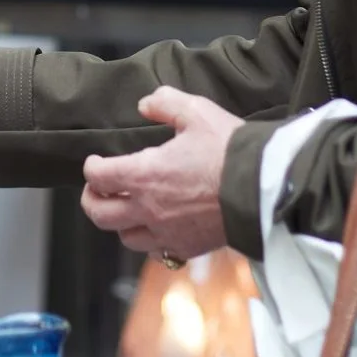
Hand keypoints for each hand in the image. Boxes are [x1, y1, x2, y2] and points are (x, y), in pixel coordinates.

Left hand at [78, 87, 239, 261]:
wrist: (264, 188)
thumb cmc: (230, 150)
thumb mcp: (197, 111)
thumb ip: (166, 103)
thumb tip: (145, 104)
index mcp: (144, 175)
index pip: (98, 176)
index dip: (91, 167)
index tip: (95, 161)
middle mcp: (148, 209)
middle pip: (100, 215)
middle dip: (92, 200)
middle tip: (97, 190)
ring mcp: (167, 232)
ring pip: (125, 238)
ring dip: (119, 223)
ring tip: (126, 210)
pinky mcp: (188, 247)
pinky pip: (157, 253)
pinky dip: (149, 242)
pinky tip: (156, 230)